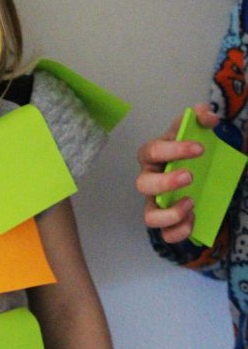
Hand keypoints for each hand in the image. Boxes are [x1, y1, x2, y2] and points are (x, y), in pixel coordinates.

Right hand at [136, 103, 218, 243]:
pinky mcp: (167, 222)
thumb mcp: (196, 132)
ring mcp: (155, 204)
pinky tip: (194, 218)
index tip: (199, 148)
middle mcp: (149, 181)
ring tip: (191, 202)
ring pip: (149, 216)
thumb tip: (206, 114)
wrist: (198, 172)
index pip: (151, 151)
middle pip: (143, 184)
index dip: (173, 150)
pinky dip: (179, 230)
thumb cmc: (188, 152)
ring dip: (170, 213)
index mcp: (152, 157)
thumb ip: (201, 118)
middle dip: (165, 182)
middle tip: (190, 176)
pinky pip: (165, 234)